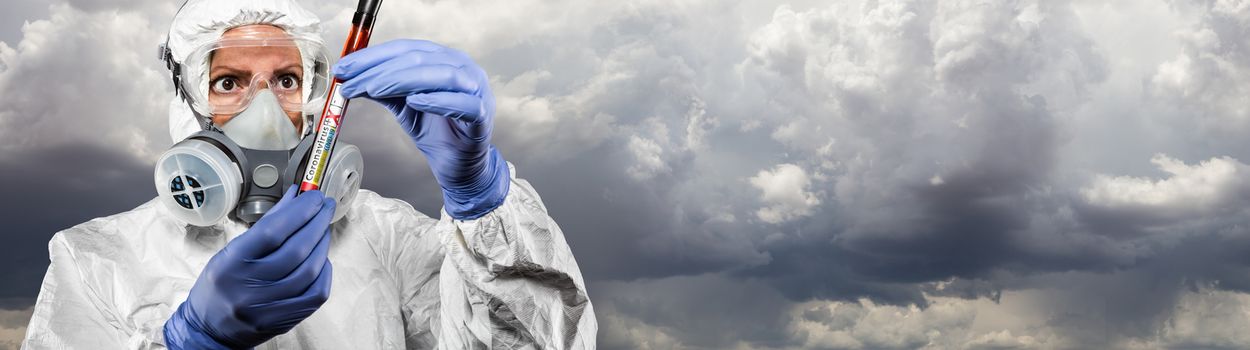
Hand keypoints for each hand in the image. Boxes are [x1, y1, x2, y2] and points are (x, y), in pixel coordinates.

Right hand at [164, 186, 334, 348]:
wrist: (210, 328)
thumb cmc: (221, 285)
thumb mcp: (232, 251)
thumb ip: (266, 224)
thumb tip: (294, 197)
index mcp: (232, 263)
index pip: (272, 231)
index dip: (299, 210)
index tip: (313, 196)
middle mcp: (250, 286)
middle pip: (296, 249)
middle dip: (317, 222)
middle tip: (325, 207)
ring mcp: (269, 306)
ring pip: (309, 269)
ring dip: (322, 244)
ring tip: (323, 230)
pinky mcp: (284, 320)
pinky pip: (316, 293)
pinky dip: (324, 271)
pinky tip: (321, 258)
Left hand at [334, 39, 508, 219]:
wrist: (458, 164)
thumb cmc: (436, 131)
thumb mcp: (402, 106)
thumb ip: (383, 89)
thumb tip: (352, 77)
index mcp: (443, 59)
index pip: (406, 49)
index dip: (372, 56)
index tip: (345, 67)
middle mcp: (462, 68)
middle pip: (420, 59)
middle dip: (380, 69)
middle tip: (352, 81)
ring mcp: (476, 90)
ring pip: (441, 76)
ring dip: (403, 80)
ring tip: (374, 89)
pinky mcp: (482, 115)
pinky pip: (463, 103)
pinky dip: (437, 100)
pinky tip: (415, 101)